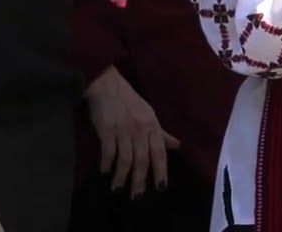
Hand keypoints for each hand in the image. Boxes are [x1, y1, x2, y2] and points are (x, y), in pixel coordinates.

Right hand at [85, 66, 178, 197]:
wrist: (106, 84)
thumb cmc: (128, 100)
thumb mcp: (149, 114)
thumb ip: (161, 133)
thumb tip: (177, 146)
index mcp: (152, 125)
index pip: (159, 152)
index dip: (161, 171)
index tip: (160, 188)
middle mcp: (140, 129)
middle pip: (142, 160)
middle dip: (140, 180)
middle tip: (137, 197)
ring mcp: (123, 129)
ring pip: (125, 159)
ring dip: (122, 176)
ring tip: (118, 189)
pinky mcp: (106, 129)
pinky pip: (108, 151)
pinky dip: (107, 164)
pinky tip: (104, 172)